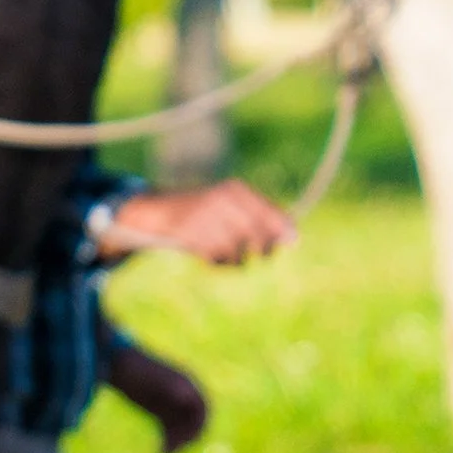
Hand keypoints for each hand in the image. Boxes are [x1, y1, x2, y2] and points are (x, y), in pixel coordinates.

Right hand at [105, 180, 293, 264]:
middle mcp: (221, 200)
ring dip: (237, 259)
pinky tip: (215, 259)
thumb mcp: (230, 206)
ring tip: (232, 259)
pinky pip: (216, 256)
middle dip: (264, 248)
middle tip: (262, 256)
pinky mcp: (190, 234)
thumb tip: (294, 239)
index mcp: (235, 189)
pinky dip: (219, 263)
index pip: (268, 211)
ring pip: (236, 248)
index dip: (284, 229)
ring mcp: (204, 217)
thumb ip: (260, 218)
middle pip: (255, 232)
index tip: (293, 242)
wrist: (158, 209)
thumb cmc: (203, 211)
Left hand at [107, 340, 209, 452]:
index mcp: (188, 383)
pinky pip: (169, 430)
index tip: (187, 442)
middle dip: (186, 438)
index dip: (198, 426)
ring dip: (176, 443)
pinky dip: (167, 442)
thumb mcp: (153, 379)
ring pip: (182, 429)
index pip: (203, 409)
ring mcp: (172, 403)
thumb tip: (189, 397)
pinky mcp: (159, 411)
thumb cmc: (134, 369)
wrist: (114, 363)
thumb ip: (171, 387)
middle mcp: (185, 394)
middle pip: (194, 421)